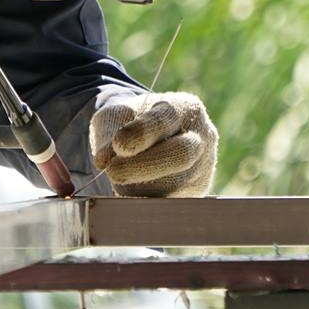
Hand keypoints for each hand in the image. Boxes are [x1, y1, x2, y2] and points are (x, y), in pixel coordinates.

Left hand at [89, 91, 217, 197]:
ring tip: (116, 180)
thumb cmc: (132, 123)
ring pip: (177, 184)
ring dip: (141, 187)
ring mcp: (204, 165)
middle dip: (144, 166)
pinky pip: (173, 201)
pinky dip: (146, 200)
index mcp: (182, 107)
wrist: (155, 138)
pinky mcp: (199, 190)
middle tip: (113, 172)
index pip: (165, 118)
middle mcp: (201, 136)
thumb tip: (104, 160)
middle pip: (181, 154)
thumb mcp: (116, 116)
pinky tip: (129, 193)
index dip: (141, 132)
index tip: (118, 144)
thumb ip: (109, 132)